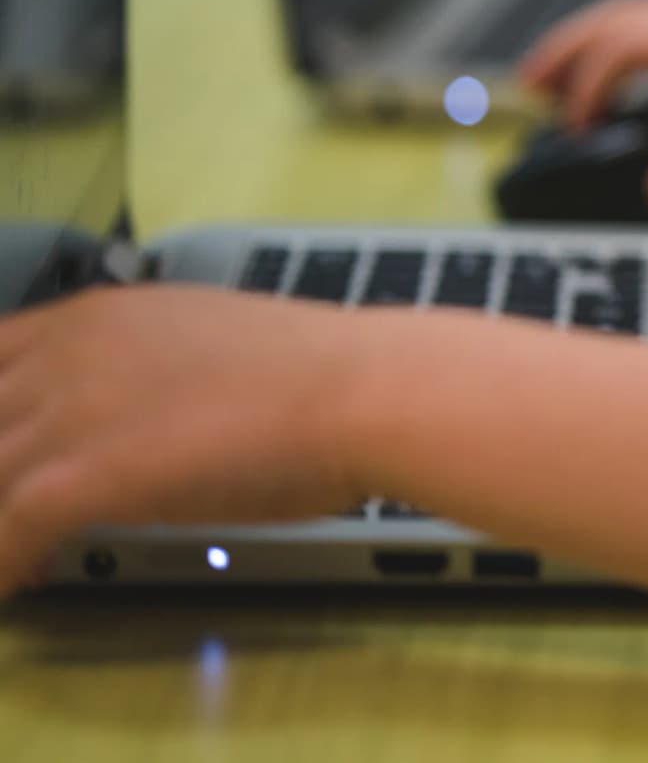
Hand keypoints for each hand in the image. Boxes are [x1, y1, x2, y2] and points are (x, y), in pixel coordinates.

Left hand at [0, 285, 370, 594]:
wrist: (359, 391)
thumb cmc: (316, 375)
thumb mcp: (207, 345)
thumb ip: (147, 370)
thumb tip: (138, 414)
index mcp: (100, 315)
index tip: (13, 452)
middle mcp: (68, 351)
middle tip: (22, 508)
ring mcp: (67, 411)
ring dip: (0, 519)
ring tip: (18, 556)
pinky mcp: (79, 474)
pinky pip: (7, 530)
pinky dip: (5, 565)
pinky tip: (22, 584)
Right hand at [521, 0, 647, 211]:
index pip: (626, 44)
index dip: (590, 86)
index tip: (581, 132)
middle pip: (621, 15)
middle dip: (567, 49)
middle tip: (526, 87)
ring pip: (645, 16)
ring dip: (596, 43)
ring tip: (561, 81)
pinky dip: (632, 47)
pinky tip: (633, 78)